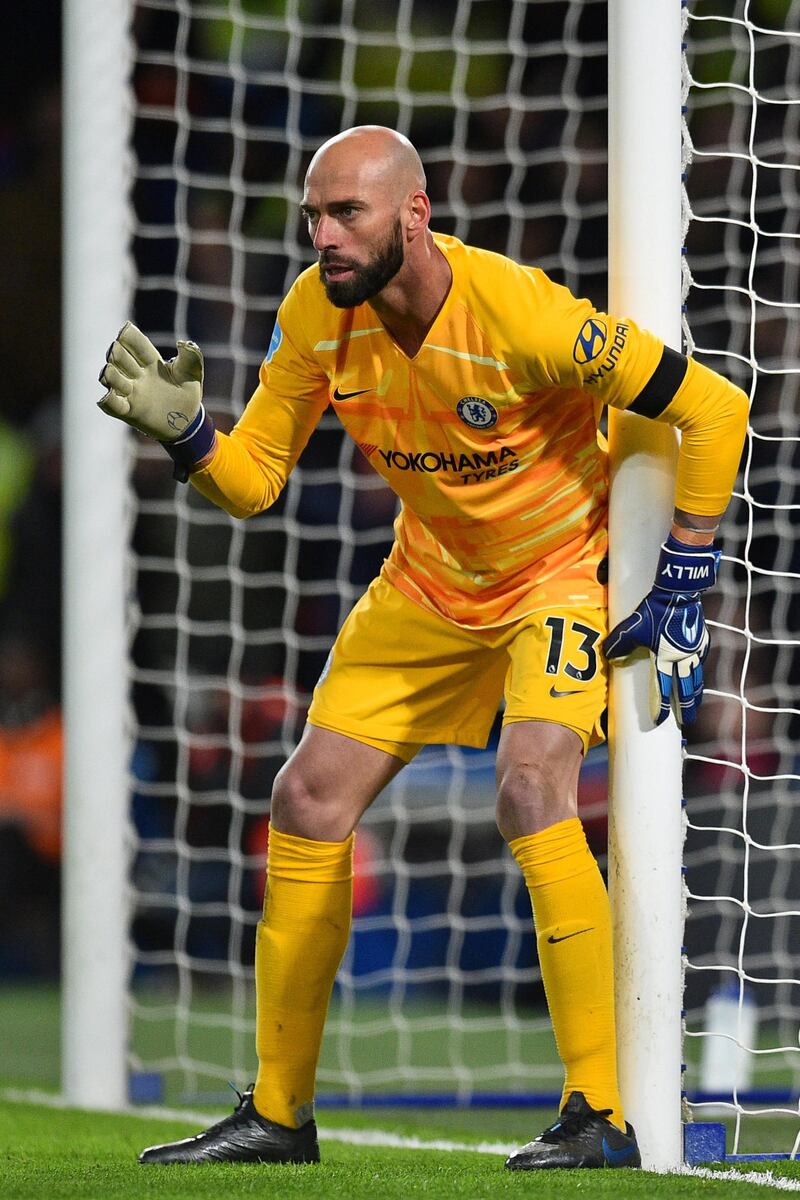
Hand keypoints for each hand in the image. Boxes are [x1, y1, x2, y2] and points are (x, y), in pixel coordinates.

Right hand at [98, 321, 203, 441]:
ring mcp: (132, 393)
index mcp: (151, 362)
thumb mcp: (193, 373)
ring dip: (109, 374)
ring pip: (111, 378)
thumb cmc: (187, 393)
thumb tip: (183, 343)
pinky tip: (109, 395)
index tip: (126, 329)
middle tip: (116, 352)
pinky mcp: (130, 412)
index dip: (129, 336)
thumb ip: (191, 356)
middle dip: (116, 353)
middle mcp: (137, 375)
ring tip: (110, 371)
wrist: (188, 422)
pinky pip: (112, 405)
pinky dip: (108, 400)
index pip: (136, 344)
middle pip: (118, 357)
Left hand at [603, 535, 719, 725]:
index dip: (662, 706)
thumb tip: (608, 656)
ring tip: (696, 704)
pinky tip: (698, 673)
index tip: (660, 721)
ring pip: (697, 677)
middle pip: (686, 689)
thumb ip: (619, 644)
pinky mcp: (701, 639)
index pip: (663, 688)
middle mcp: (683, 658)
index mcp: (666, 658)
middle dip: (687, 707)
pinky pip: (701, 659)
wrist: (678, 592)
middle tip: (688, 721)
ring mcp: (695, 649)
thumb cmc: (654, 610)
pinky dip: (699, 669)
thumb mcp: (631, 627)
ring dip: (696, 692)